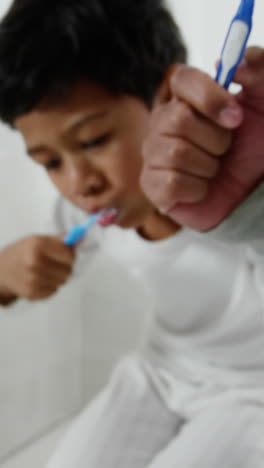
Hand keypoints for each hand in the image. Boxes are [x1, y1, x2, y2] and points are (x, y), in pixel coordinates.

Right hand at [0, 235, 74, 300]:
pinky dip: (49, 286)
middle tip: (54, 264)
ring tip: (45, 272)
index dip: (70, 256)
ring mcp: (32, 280)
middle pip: (68, 271)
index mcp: (37, 245)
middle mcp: (34, 263)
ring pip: (62, 282)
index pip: (69, 255)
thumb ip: (62, 240)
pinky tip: (39, 280)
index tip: (65, 255)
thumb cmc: (24, 252)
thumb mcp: (40, 240)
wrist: (2, 270)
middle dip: (64, 267)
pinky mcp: (32, 293)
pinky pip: (53, 291)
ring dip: (57, 277)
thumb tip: (83, 238)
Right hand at [141, 47, 263, 230]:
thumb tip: (238, 61)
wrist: (250, 190)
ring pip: (176, 153)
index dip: (209, 97)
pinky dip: (197, 189)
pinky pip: (172, 183)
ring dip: (209, 166)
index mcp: (184, 97)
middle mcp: (162, 123)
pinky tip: (203, 188)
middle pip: (178, 119)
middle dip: (215, 139)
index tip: (236, 118)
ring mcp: (153, 154)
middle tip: (225, 148)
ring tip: (214, 169)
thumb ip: (260, 71)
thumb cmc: (253, 146)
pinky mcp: (153, 186)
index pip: (181, 78)